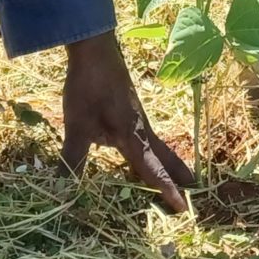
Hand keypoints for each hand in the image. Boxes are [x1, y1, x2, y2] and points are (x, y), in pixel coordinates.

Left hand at [61, 33, 193, 213]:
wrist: (95, 50)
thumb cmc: (88, 87)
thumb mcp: (77, 125)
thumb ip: (73, 158)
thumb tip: (64, 189)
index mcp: (132, 137)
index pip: (152, 170)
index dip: (166, 190)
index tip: (183, 207)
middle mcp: (141, 129)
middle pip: (163, 156)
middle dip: (177, 173)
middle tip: (194, 188)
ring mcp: (138, 117)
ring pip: (157, 145)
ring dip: (168, 161)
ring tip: (178, 174)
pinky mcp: (131, 109)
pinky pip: (148, 136)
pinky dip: (154, 149)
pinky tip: (144, 149)